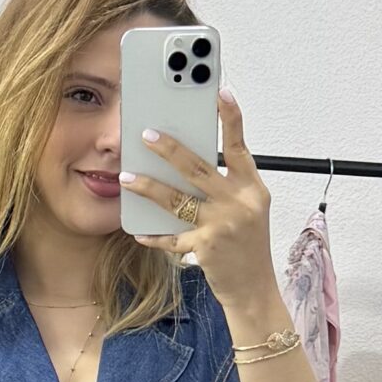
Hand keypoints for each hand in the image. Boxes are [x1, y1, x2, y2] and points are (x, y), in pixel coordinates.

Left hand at [119, 86, 278, 313]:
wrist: (255, 289)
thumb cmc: (248, 247)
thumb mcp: (248, 209)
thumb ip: (226, 185)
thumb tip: (191, 161)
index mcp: (251, 188)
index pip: (240, 146)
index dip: (231, 118)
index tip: (220, 92)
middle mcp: (239, 203)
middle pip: (199, 168)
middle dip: (170, 149)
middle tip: (146, 135)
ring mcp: (222, 226)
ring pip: (178, 200)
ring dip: (149, 187)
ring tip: (127, 178)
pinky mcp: (206, 248)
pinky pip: (171, 238)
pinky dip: (153, 236)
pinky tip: (138, 232)